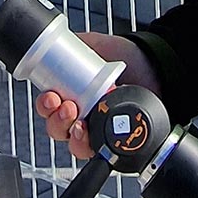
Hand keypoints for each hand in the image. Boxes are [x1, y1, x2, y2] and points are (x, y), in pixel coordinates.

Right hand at [31, 32, 160, 159]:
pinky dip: (92, 146)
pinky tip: (93, 136)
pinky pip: (98, 152)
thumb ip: (71, 46)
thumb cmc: (123, 57)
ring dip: (72, 136)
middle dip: (57, 121)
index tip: (51, 97)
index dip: (45, 106)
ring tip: (80, 123)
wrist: (152, 64)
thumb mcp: (93, 45)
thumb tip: (53, 46)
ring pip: (75, 145)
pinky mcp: (115, 142)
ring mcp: (98, 130)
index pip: (49, 108)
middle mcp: (82, 116)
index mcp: (70, 95)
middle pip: (58, 130)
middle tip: (67, 107)